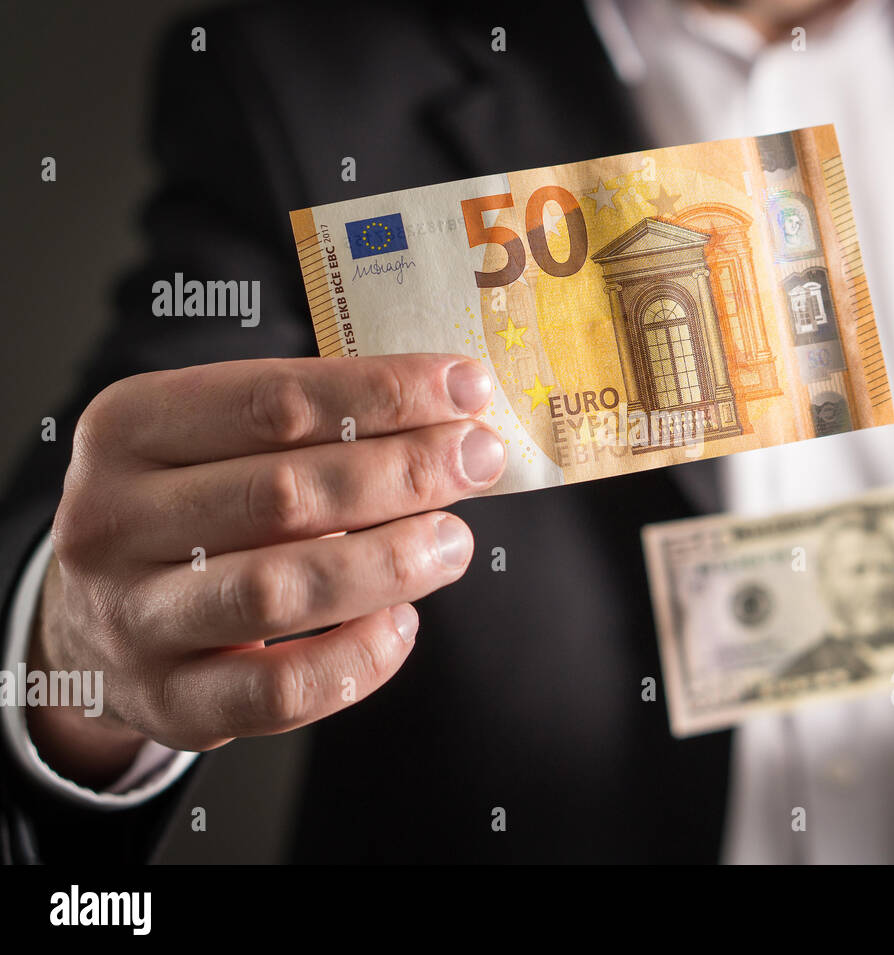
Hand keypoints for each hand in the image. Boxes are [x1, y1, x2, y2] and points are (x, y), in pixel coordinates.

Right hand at [29, 354, 503, 786]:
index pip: (273, 400)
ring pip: (281, 591)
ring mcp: (133, 620)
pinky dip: (359, 656)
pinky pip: (282, 691)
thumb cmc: (189, 511)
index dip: (383, 392)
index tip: (467, 387)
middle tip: (479, 460)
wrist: (95, 621)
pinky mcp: (170, 704)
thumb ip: (312, 425)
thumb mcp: (217, 443)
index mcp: (127, 428)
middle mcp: (110, 521)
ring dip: (391, 562)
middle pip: (284, 494)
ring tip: (454, 541)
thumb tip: (452, 414)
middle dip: (404, 473)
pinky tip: (403, 622)